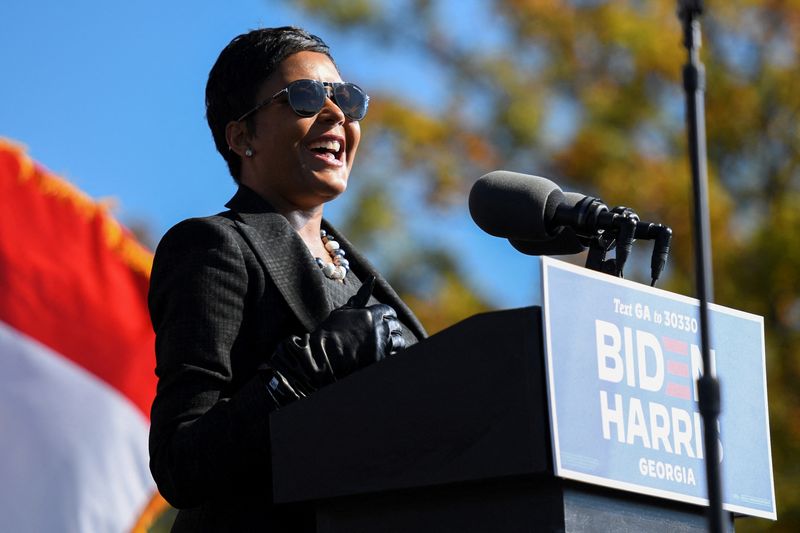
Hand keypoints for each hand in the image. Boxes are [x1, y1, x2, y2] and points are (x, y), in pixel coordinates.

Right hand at [270, 276, 404, 392]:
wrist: (324, 356)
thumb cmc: (330, 332)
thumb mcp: (343, 312)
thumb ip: (360, 298)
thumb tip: (372, 279)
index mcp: (370, 314)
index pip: (389, 311)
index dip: (387, 315)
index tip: (384, 319)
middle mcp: (379, 328)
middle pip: (395, 325)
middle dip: (391, 328)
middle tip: (384, 333)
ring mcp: (381, 345)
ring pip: (398, 341)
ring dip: (394, 342)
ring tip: (385, 345)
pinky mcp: (380, 358)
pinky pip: (395, 354)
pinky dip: (392, 353)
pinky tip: (384, 353)